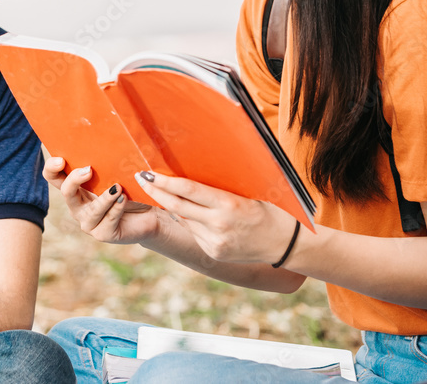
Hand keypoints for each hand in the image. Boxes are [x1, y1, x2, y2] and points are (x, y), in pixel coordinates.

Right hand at [44, 157, 160, 244]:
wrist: (150, 214)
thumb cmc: (131, 190)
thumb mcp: (117, 174)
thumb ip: (107, 164)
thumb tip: (106, 143)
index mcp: (76, 189)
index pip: (54, 177)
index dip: (51, 168)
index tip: (60, 159)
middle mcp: (78, 206)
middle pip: (66, 192)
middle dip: (74, 180)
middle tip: (89, 170)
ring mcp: (89, 223)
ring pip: (90, 211)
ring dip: (104, 198)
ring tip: (117, 188)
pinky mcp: (103, 234)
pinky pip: (107, 221)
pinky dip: (116, 208)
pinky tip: (124, 199)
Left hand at [134, 171, 296, 263]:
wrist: (284, 244)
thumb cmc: (269, 209)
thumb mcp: (247, 194)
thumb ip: (219, 192)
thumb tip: (191, 181)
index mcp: (229, 205)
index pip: (188, 190)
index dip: (165, 182)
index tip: (148, 173)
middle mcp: (219, 225)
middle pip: (178, 207)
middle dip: (157, 192)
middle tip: (142, 180)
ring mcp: (215, 242)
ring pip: (184, 220)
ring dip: (172, 207)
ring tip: (162, 192)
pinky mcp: (214, 253)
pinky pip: (194, 233)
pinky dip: (189, 221)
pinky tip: (189, 213)